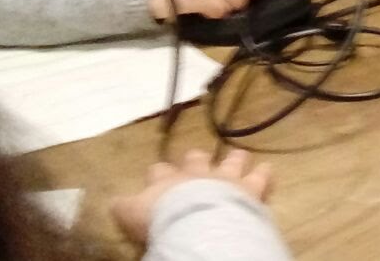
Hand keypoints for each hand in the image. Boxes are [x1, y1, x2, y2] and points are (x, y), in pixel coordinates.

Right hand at [111, 148, 273, 245]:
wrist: (196, 223)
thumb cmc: (160, 220)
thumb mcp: (132, 214)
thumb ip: (124, 206)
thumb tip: (112, 202)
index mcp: (167, 180)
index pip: (158, 170)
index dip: (158, 172)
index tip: (158, 173)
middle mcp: (197, 173)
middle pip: (195, 158)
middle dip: (195, 159)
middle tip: (196, 159)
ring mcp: (226, 178)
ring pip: (232, 159)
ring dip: (234, 159)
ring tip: (238, 156)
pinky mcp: (250, 188)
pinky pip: (261, 175)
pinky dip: (264, 173)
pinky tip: (267, 169)